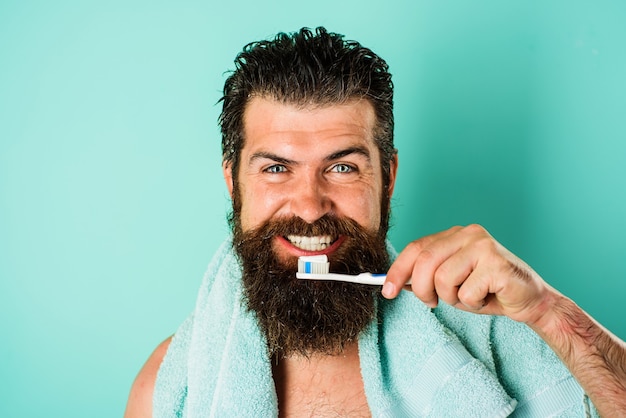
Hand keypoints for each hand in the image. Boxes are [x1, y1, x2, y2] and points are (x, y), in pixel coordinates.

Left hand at [382, 224, 554, 324]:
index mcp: (455, 234)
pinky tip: (487, 298)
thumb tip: (395, 282)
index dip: (398, 270)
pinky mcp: (497, 263)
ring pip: (443, 279)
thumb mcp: (451, 282)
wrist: (531, 301)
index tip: (387, 290)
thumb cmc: (488, 291)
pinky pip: (466, 292)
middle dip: (422, 289)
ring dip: (452, 298)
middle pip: (425, 262)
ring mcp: (484, 246)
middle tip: (432, 303)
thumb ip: (427, 276)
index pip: (416, 247)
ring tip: (470, 297)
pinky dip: (473, 304)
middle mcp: (468, 234)